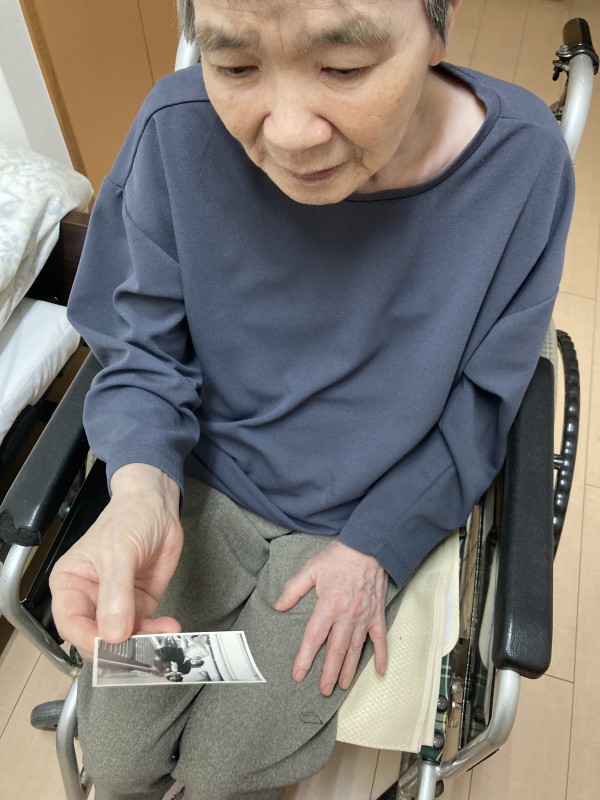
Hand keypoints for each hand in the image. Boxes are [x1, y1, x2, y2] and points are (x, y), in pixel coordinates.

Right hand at [49, 464, 182, 659]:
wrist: (158, 507)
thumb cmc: (128, 519)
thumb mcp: (118, 552)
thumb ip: (115, 593)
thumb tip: (112, 633)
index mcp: (70, 584)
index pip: (70, 624)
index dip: (87, 640)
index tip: (110, 647)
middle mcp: (89, 599)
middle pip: (96, 638)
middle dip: (118, 647)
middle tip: (141, 645)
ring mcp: (116, 605)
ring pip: (123, 640)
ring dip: (143, 642)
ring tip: (163, 634)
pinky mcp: (139, 607)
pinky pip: (145, 630)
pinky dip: (157, 633)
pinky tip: (169, 628)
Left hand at [274, 540, 387, 695]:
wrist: (369, 546)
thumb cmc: (339, 556)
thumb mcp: (311, 568)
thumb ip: (293, 589)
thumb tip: (278, 606)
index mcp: (328, 606)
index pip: (314, 638)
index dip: (305, 659)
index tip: (298, 675)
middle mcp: (347, 617)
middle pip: (336, 651)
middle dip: (329, 674)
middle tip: (323, 691)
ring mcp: (364, 617)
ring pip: (356, 650)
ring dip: (349, 670)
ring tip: (342, 686)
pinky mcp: (377, 614)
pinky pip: (380, 639)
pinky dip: (381, 656)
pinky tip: (379, 671)